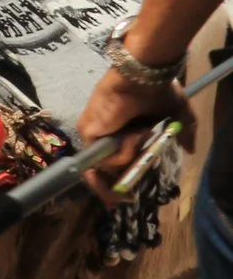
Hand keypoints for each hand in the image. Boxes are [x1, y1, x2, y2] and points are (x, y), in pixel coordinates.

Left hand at [75, 66, 192, 204]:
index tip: (124, 200)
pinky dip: (124, 152)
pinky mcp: (88, 132)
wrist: (143, 78)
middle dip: (110, 191)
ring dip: (129, 158)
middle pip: (98, 173)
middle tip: (124, 198)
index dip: (113, 186)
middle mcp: (103, 136)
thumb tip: (189, 150)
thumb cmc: (158, 92)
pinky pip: (105, 158)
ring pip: (107, 167)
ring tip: (139, 135)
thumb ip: (182, 134)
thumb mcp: (177, 116)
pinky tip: (133, 134)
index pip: (110, 166)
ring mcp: (93, 134)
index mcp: (120, 134)